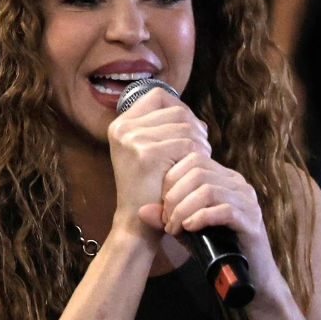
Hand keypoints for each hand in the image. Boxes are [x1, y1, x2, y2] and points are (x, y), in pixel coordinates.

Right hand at [107, 88, 210, 234]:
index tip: (190, 130)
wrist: (139, 223)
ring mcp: (132, 140)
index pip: (157, 96)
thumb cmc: (151, 189)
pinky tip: (193, 170)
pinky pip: (187, 143)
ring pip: (185, 125)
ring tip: (196, 162)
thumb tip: (197, 119)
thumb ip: (166, 131)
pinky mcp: (147, 154)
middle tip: (200, 150)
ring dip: (199, 143)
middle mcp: (122, 129)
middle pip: (176, 109)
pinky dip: (197, 156)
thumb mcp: (151, 153)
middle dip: (195, 128)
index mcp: (120, 125)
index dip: (180, 107)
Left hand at [159, 151, 280, 293]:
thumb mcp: (187, 231)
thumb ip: (167, 218)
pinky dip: (201, 218)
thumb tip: (141, 211)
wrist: (249, 277)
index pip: (193, 160)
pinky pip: (225, 210)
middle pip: (198, 171)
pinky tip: (189, 229)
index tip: (161, 207)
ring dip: (184, 209)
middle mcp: (238, 184)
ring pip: (209, 189)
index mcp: (224, 178)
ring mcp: (248, 201)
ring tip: (174, 229)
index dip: (171, 180)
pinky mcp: (252, 221)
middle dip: (174, 196)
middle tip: (166, 221)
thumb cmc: (218, 250)